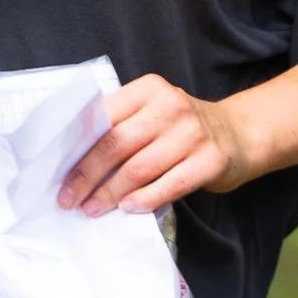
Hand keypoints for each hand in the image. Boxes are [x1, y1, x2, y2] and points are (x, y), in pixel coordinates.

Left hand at [58, 74, 246, 217]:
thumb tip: (72, 159)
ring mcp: (193, 133)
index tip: (58, 173)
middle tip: (69, 199)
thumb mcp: (151, 112)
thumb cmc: (182, 128)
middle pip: (116, 145)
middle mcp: (171, 106)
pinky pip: (169, 185)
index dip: (77, 148)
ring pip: (138, 169)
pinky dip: (144, 200)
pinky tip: (128, 208)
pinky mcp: (210, 161)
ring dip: (110, 193)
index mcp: (148, 89)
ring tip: (92, 208)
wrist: (239, 134)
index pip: (103, 118)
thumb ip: (119, 125)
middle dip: (86, 176)